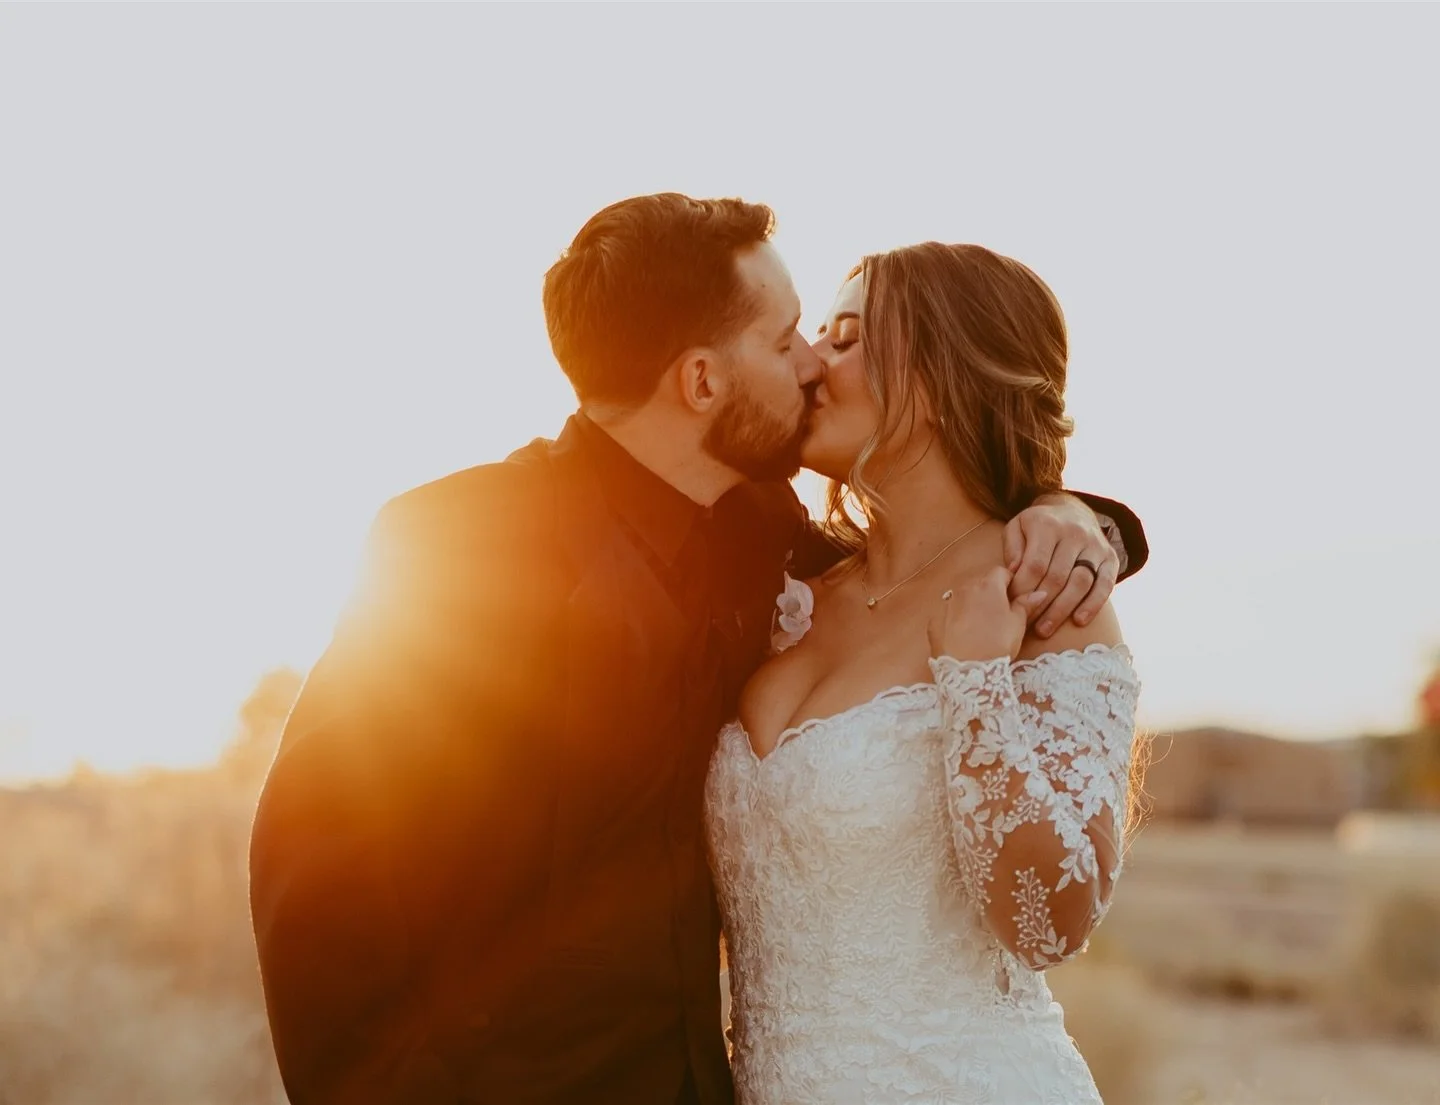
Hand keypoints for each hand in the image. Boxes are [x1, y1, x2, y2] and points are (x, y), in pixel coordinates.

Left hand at [927, 566, 1051, 661]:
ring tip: (982, 626)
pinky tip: (964, 635)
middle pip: (981, 583)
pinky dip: (956, 619)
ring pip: (963, 597)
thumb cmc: (997, 644)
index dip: (1010, 583)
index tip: (1015, 596)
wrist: (967, 670)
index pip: (1001, 572)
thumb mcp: (1017, 624)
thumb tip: (1038, 593)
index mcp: (988, 585)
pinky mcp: (934, 620)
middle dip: (991, 593)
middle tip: (1001, 614)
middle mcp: (965, 588)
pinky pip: (948, 613)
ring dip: (973, 605)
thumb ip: (1026, 604)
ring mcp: (947, 603)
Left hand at [1003, 494, 1118, 637]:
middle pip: (1057, 576)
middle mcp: (1074, 533)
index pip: (1035, 564)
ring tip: (1044, 629)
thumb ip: (1011, 549)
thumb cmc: (1037, 527)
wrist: (1073, 512)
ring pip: (1081, 582)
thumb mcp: (1016, 527)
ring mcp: (1095, 545)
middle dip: (1040, 604)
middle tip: (1026, 624)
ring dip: (1062, 610)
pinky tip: (1078, 621)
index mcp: (1047, 524)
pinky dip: (1093, 605)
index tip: (1012, 606)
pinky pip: (1106, 584)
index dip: (1023, 589)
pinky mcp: (1111, 558)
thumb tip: (1012, 573)